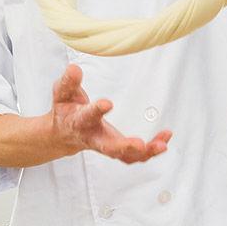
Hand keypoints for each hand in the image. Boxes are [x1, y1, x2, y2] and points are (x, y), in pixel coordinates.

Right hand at [50, 63, 172, 164]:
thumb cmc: (66, 109)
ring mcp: (106, 146)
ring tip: (162, 144)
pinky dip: (149, 152)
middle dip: (124, 147)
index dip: (96, 110)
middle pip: (108, 147)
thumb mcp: (62, 93)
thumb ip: (69, 82)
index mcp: (79, 122)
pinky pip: (134, 156)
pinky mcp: (116, 150)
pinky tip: (164, 140)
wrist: (62, 134)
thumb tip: (75, 68)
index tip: (108, 103)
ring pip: (125, 156)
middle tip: (140, 144)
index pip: (87, 116)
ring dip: (145, 153)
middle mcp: (93, 137)